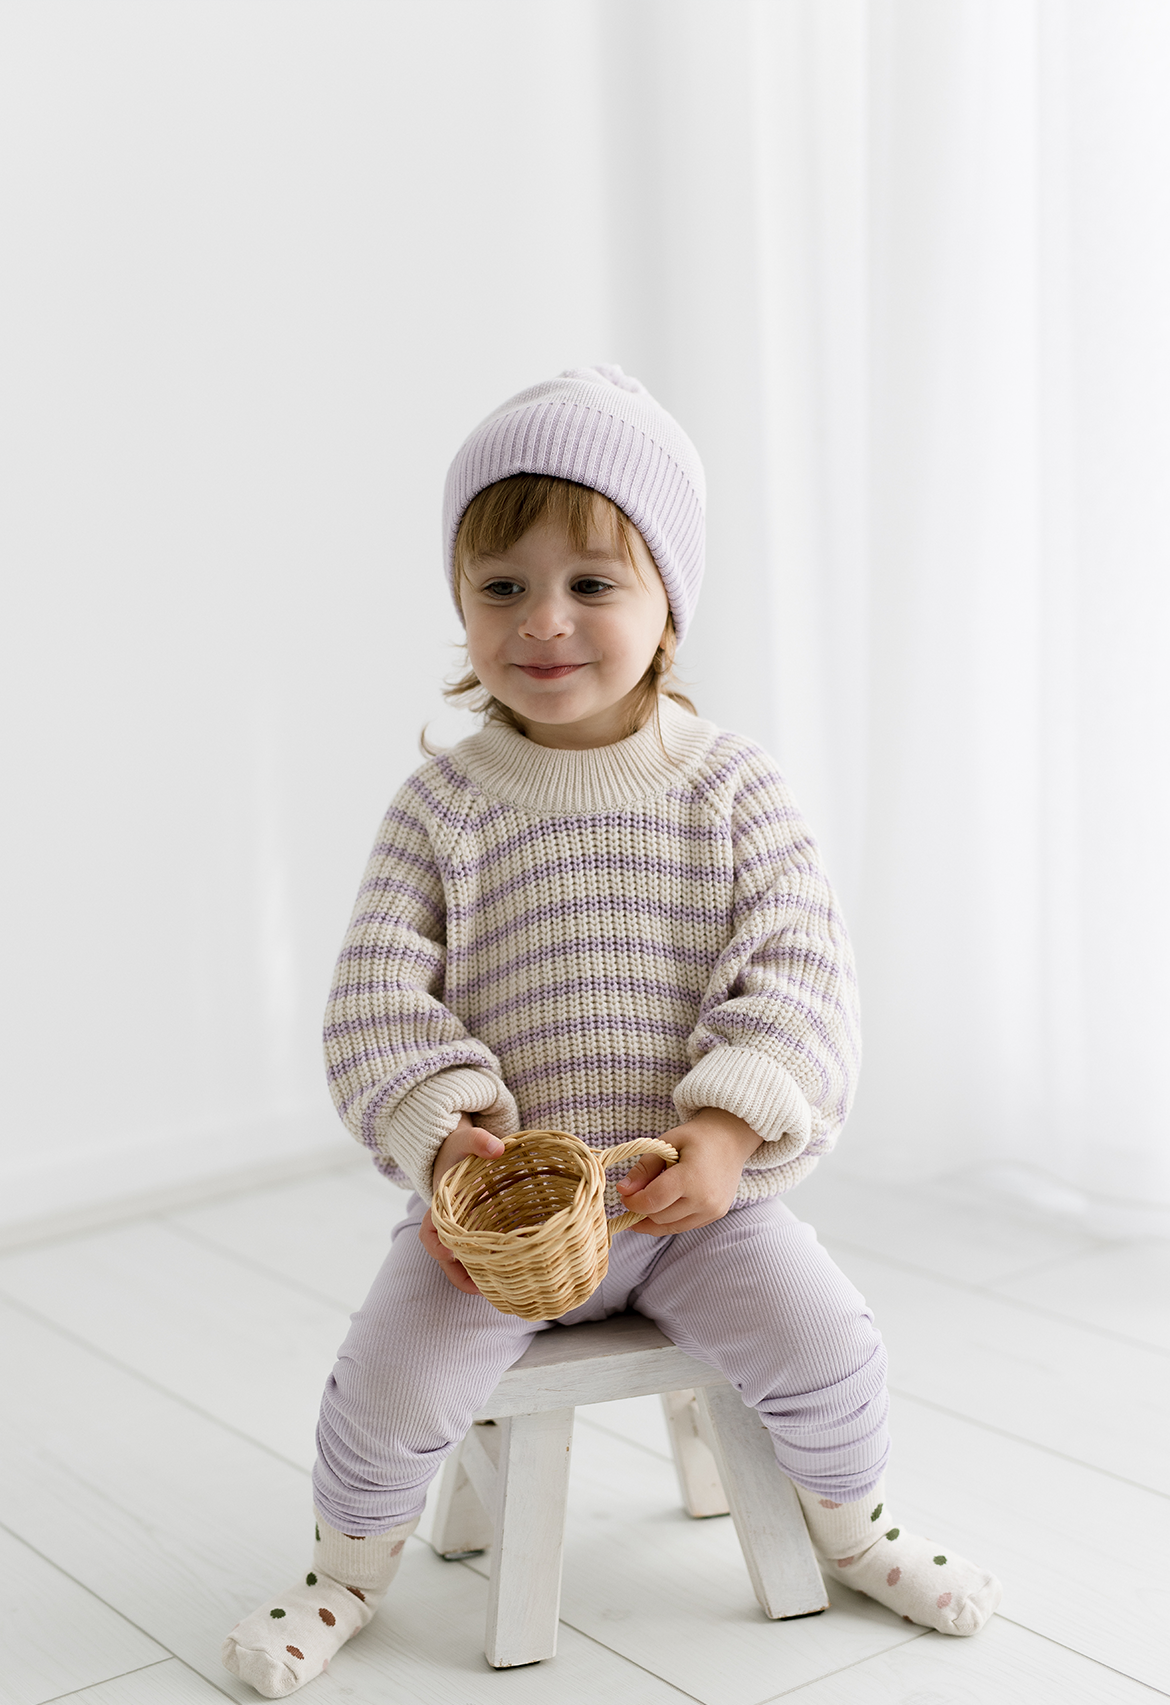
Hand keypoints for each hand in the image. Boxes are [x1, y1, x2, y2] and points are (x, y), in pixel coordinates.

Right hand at [418, 1115, 505, 1293]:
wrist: (463, 1153)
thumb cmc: (461, 1150)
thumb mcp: (465, 1141)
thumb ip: (477, 1141)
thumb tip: (498, 1148)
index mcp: (440, 1206)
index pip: (430, 1233)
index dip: (438, 1245)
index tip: (450, 1251)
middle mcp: (449, 1225)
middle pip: (446, 1258)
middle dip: (461, 1273)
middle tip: (480, 1287)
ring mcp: (464, 1231)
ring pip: (463, 1263)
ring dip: (477, 1277)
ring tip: (499, 1289)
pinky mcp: (481, 1232)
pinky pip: (481, 1256)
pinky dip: (491, 1267)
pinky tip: (513, 1275)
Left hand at [615, 1108, 759, 1235]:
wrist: (731, 1139)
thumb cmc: (697, 1137)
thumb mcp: (666, 1143)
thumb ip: (644, 1168)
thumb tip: (622, 1190)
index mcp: (692, 1177)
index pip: (654, 1201)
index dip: (633, 1202)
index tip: (624, 1194)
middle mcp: (705, 1199)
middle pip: (660, 1217)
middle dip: (641, 1210)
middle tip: (632, 1196)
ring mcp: (712, 1210)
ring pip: (670, 1227)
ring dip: (652, 1220)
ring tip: (642, 1205)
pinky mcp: (716, 1215)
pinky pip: (684, 1226)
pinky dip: (668, 1220)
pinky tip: (661, 1207)